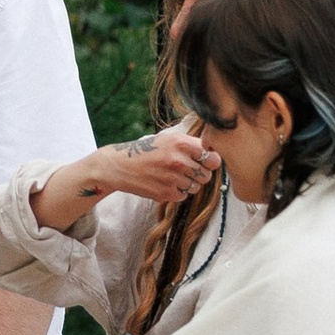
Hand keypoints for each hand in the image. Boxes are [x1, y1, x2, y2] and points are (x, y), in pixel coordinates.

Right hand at [27, 125, 216, 232]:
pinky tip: (166, 183)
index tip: (204, 161)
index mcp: (180, 143)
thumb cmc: (146, 150)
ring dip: (189, 184)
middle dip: (200, 174)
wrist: (118, 165)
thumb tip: (216, 155)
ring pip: (196, 187)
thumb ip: (191, 145)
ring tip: (174, 176)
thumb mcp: (168, 139)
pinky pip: (184, 196)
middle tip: (187, 169)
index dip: (211, 161)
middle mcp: (177, 160)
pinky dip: (178, 192)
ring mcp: (172, 178)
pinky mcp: (165, 193)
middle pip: (207, 175)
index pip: (213, 157)